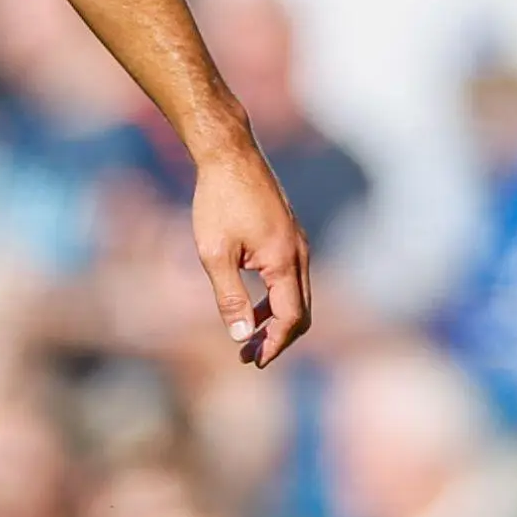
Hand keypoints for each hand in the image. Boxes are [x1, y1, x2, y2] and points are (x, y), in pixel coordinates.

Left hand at [191, 136, 309, 367]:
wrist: (229, 154)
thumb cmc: (218, 200)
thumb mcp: (215, 253)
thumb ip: (229, 296)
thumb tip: (240, 336)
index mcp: (284, 261)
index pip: (292, 318)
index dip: (275, 344)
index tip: (253, 361)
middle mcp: (300, 253)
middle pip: (301, 311)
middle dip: (277, 338)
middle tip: (249, 357)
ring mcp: (298, 243)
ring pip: (298, 295)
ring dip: (276, 319)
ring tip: (247, 338)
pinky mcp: (289, 235)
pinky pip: (291, 278)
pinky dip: (275, 298)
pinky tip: (250, 304)